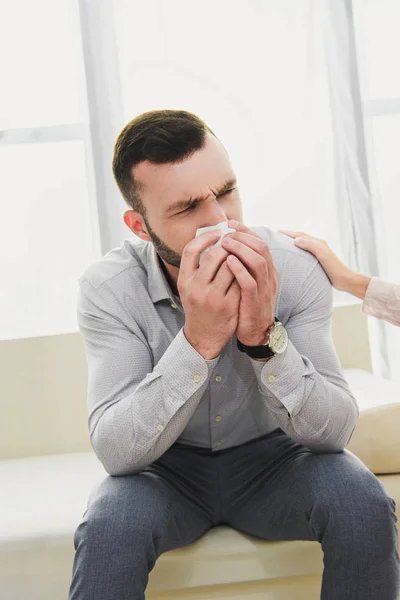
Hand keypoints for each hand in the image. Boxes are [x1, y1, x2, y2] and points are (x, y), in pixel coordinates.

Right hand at [178, 230, 240, 358]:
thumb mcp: (189, 287)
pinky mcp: (228, 305)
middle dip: (227, 246)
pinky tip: (246, 269)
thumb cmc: (198, 306)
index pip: (191, 250)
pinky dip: (244, 272)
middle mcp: (196, 288)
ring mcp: (213, 297)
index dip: (205, 238)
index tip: (217, 233)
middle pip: (213, 256)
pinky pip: (240, 281)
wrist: (203, 336)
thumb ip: (196, 267)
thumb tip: (209, 238)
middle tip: (234, 243)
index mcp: (184, 281)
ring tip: (241, 253)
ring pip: (230, 266)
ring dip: (237, 257)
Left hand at [223, 221, 277, 345]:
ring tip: (225, 242)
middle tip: (227, 231)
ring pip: (258, 261)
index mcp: (268, 270)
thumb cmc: (247, 304)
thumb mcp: (249, 282)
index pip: (261, 243)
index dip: (246, 231)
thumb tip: (229, 245)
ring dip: (241, 249)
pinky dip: (240, 269)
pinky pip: (250, 282)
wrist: (256, 332)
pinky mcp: (255, 301)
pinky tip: (228, 261)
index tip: (231, 223)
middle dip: (244, 236)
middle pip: (262, 248)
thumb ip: (244, 265)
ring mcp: (264, 288)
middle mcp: (269, 276)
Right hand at [278, 229, 369, 296]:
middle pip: (302, 238)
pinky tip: (294, 256)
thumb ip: (310, 245)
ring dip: (293, 242)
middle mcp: (319, 246)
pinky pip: (305, 252)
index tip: (278, 231)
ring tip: (283, 244)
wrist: (345, 280)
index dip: (289, 233)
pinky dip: (298, 251)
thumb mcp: (322, 255)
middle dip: (290, 235)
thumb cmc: (334, 268)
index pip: (301, 235)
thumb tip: (296, 240)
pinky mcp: (319, 261)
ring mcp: (319, 253)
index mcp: (319, 243)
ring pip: (303, 244)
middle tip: (278, 235)